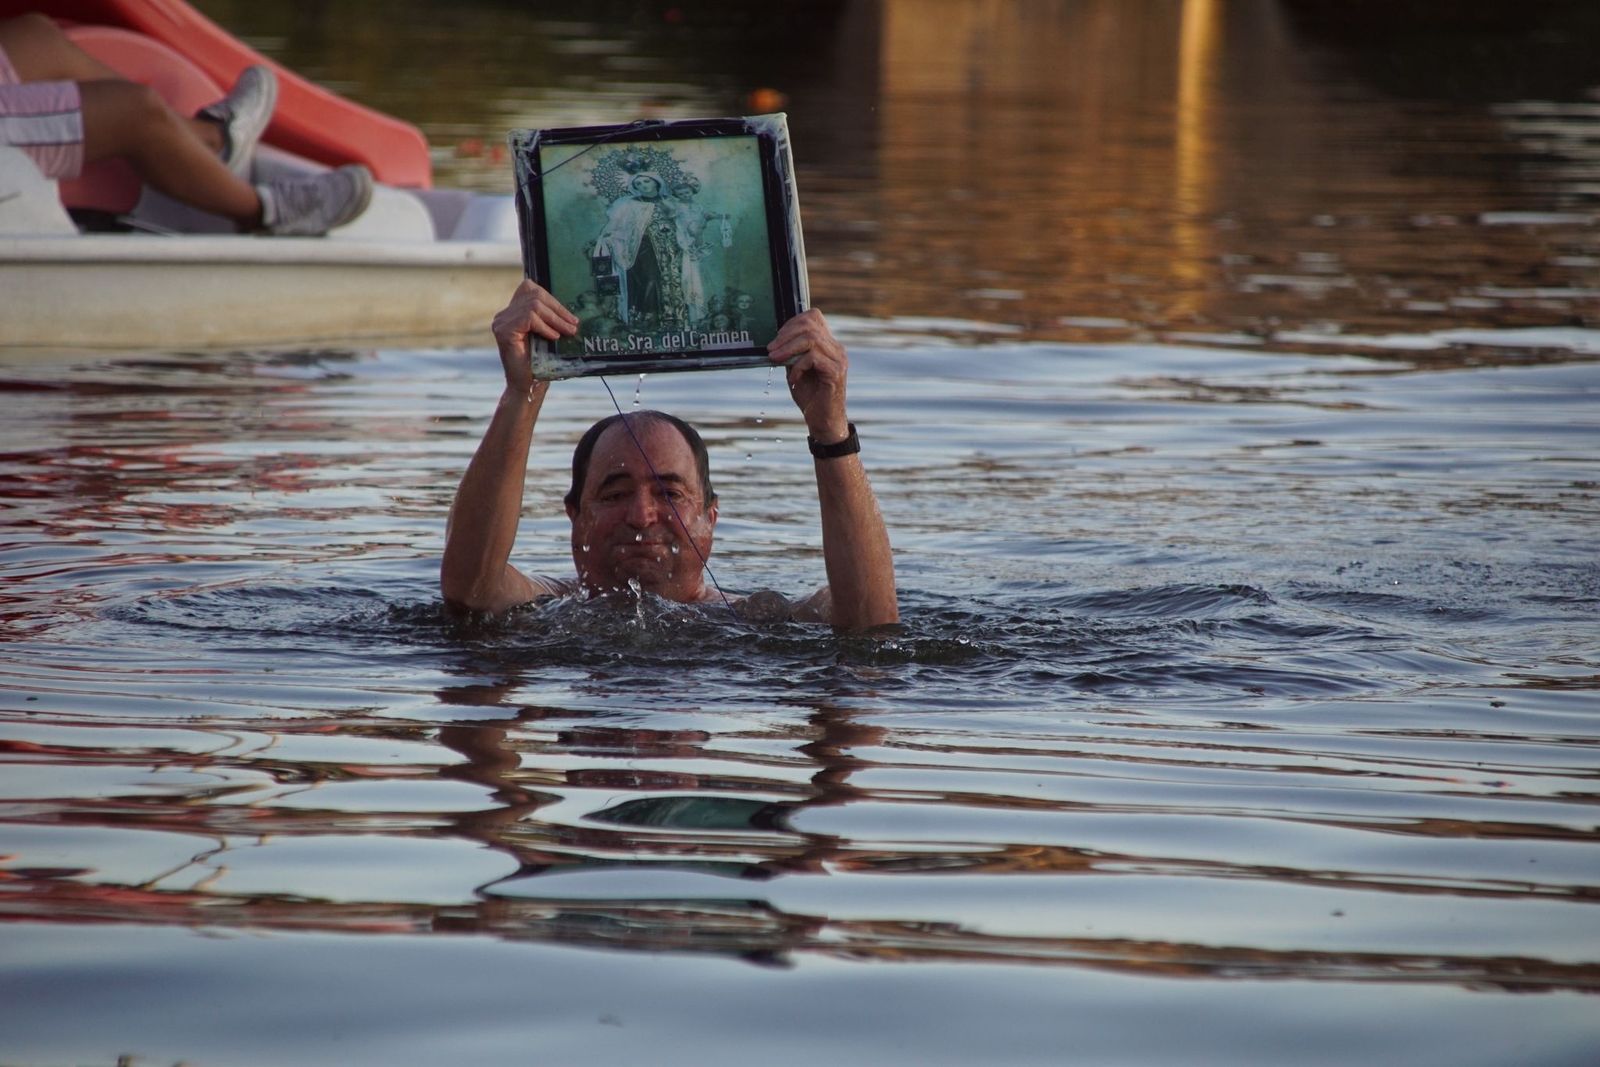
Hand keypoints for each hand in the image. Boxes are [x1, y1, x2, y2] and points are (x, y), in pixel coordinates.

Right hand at [491, 280, 577, 393]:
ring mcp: (501, 322)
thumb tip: (568, 307)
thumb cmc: (538, 362)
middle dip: (558, 309)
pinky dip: (545, 326)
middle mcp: (503, 315)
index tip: (569, 316)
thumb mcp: (545, 334)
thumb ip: (548, 318)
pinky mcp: (504, 331)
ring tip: (568, 331)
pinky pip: (529, 318)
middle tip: (574, 324)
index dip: (551, 299)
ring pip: (533, 306)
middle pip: (533, 296)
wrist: (527, 385)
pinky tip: (554, 337)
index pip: (530, 289)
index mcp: (512, 313)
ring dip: (555, 319)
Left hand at [768, 309, 848, 440]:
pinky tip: (793, 379)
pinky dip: (798, 366)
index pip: (813, 317)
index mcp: (828, 344)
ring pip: (811, 339)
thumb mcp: (796, 369)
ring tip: (775, 360)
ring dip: (788, 348)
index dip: (792, 322)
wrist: (823, 422)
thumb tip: (775, 341)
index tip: (777, 338)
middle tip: (771, 350)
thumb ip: (791, 353)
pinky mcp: (835, 372)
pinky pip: (813, 358)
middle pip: (810, 325)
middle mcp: (836, 349)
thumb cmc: (810, 397)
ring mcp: (838, 360)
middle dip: (785, 335)